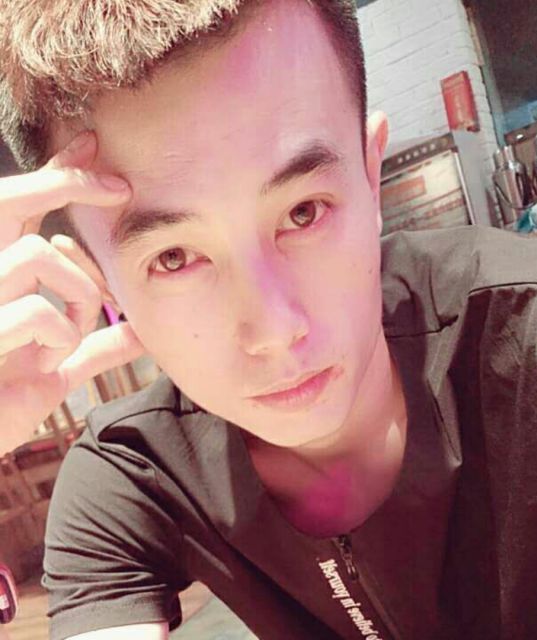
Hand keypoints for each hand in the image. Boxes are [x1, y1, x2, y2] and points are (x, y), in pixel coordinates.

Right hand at [0, 131, 144, 451]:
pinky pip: (39, 313)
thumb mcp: (56, 370)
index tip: (94, 144)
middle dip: (65, 183)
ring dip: (77, 291)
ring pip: (39, 252)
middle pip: (11, 200)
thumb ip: (96, 349)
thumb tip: (141, 335)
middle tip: (117, 187)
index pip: (21, 209)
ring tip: (70, 332)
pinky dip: (62, 336)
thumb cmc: (7, 402)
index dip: (56, 173)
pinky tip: (49, 360)